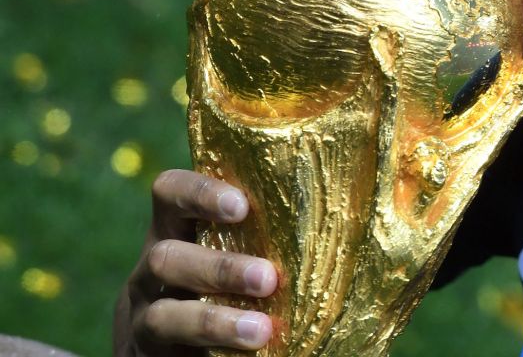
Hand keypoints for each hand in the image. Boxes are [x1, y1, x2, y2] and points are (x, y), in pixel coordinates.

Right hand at [113, 169, 278, 355]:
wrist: (181, 349)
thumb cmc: (231, 284)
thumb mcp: (239, 250)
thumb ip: (274, 233)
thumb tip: (367, 210)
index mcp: (177, 230)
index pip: (170, 193)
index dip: (200, 192)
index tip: (242, 205)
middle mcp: (153, 269)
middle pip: (165, 256)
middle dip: (219, 267)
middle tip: (268, 278)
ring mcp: (145, 316)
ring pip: (165, 315)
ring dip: (215, 321)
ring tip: (261, 331)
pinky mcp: (147, 354)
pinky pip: (169, 351)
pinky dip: (212, 349)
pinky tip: (250, 352)